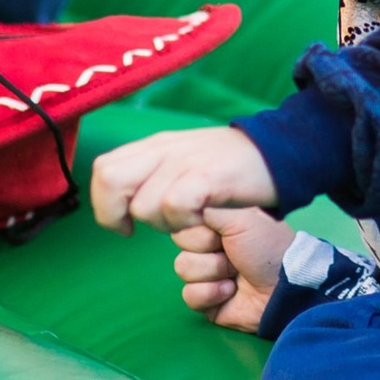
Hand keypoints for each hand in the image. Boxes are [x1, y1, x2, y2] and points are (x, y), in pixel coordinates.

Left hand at [91, 124, 276, 233]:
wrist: (277, 152)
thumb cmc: (227, 169)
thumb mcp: (182, 164)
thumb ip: (152, 176)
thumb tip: (124, 204)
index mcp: (153, 146)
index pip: (103, 169)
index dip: (103, 203)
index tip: (124, 225)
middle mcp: (163, 149)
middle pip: (110, 179)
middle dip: (113, 214)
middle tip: (134, 232)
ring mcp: (184, 161)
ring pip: (144, 203)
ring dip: (161, 225)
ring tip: (186, 223)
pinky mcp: (207, 175)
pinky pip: (175, 203)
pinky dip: (182, 221)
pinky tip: (199, 221)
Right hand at [174, 205, 293, 332]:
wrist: (282, 289)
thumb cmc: (266, 247)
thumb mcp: (240, 216)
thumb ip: (207, 204)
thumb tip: (177, 203)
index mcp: (217, 223)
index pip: (186, 218)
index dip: (199, 226)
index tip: (221, 229)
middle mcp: (209, 246)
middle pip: (180, 243)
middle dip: (208, 248)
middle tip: (233, 253)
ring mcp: (206, 274)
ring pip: (183, 269)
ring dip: (213, 271)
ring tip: (235, 275)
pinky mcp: (206, 300)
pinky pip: (189, 295)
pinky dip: (211, 293)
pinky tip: (230, 292)